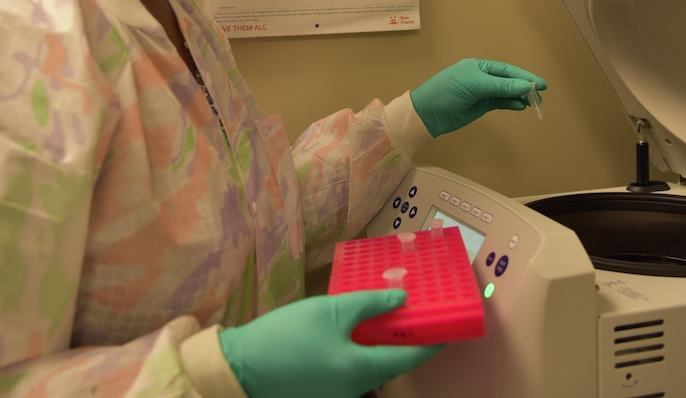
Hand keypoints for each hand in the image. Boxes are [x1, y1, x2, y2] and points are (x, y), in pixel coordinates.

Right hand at [218, 290, 442, 397]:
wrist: (239, 370)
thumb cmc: (287, 337)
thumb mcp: (330, 311)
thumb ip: (369, 304)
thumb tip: (402, 298)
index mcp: (362, 370)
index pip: (409, 357)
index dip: (430, 341)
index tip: (446, 328)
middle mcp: (355, 390)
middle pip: (390, 365)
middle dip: (404, 342)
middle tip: (413, 316)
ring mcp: (336, 396)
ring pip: (369, 369)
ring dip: (380, 347)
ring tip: (383, 319)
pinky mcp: (320, 393)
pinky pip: (349, 373)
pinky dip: (358, 354)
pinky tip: (352, 334)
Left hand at [410, 58, 546, 137]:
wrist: (428, 114)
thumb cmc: (448, 93)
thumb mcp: (475, 86)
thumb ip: (502, 86)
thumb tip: (527, 86)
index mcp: (479, 67)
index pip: (506, 70)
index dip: (524, 76)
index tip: (540, 84)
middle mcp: (482, 77)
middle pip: (509, 80)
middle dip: (525, 86)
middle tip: (541, 94)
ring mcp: (482, 92)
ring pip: (506, 93)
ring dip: (520, 96)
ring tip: (534, 103)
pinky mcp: (481, 105)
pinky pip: (500, 102)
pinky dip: (511, 104)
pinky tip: (521, 106)